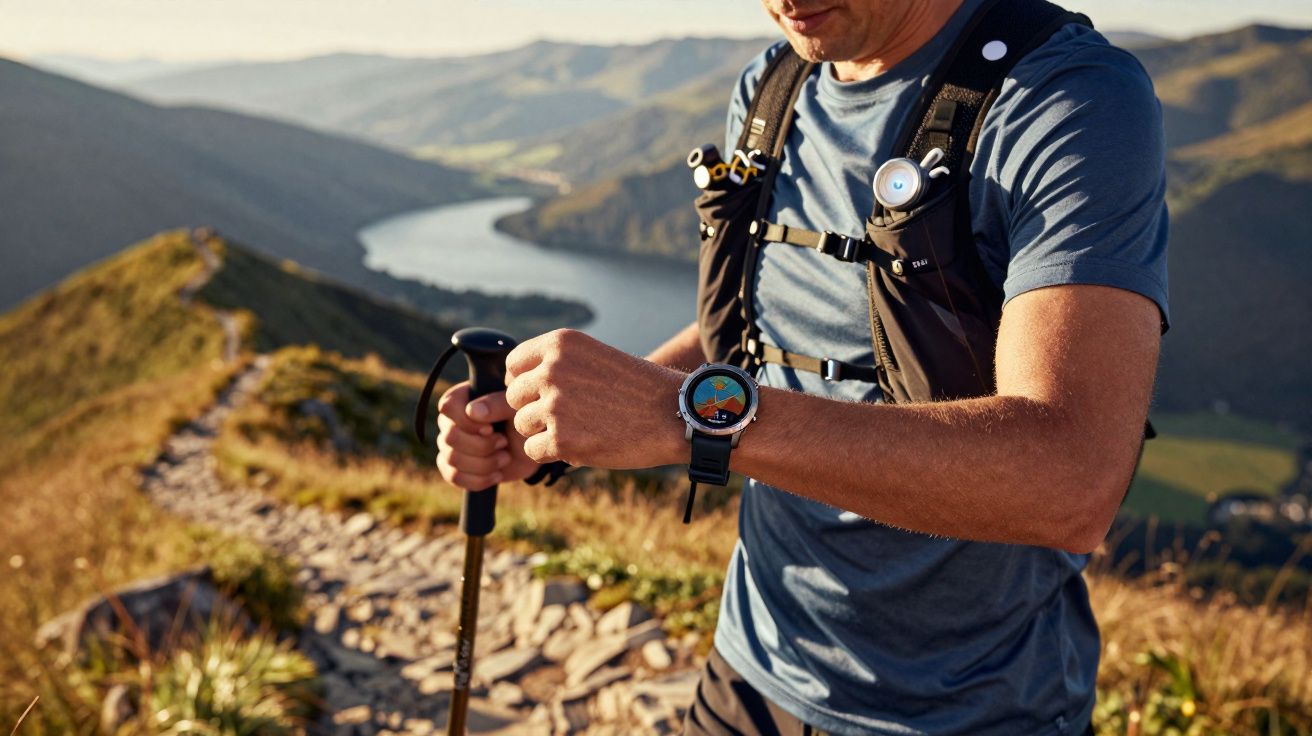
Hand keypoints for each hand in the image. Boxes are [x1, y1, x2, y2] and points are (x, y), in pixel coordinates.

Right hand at [434, 382, 539, 488]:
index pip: (448, 407)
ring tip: (505, 458)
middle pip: (449, 437)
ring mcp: (449, 444)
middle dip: (482, 446)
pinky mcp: (454, 466)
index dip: (467, 422)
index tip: (490, 428)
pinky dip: (478, 479)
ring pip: (451, 459)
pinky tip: (496, 474)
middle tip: (504, 442)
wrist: (532, 449)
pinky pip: (453, 477)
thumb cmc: (524, 420)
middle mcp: (450, 420)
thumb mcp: (516, 408)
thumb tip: (471, 411)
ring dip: (484, 463)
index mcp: (462, 398)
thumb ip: (496, 404)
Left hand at [504, 329, 684, 467]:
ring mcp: (555, 405)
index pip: (514, 365)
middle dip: (535, 410)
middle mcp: (552, 369)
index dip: (525, 383)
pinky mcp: (561, 439)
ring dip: (544, 432)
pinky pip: (533, 450)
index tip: (545, 395)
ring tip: (579, 430)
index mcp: (560, 344)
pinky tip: (580, 445)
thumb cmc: (637, 388)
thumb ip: (556, 366)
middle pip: (514, 397)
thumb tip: (511, 384)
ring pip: (522, 425)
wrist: (673, 414)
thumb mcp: (595, 358)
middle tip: (569, 417)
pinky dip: (552, 453)